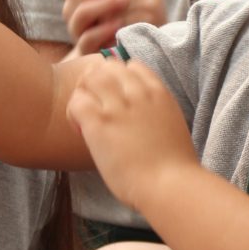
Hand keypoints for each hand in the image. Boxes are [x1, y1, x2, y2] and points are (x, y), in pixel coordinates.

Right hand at [50, 0, 166, 56]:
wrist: (142, 47)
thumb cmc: (138, 11)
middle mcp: (75, 12)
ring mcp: (79, 32)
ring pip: (80, 14)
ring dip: (103, 4)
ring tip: (124, 1)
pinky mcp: (89, 50)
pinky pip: (88, 38)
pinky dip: (104, 29)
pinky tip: (119, 24)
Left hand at [64, 58, 195, 209]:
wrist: (169, 184)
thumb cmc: (174, 167)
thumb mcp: (173, 126)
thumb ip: (157, 113)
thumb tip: (144, 118)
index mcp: (159, 93)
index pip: (132, 65)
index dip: (119, 79)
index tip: (116, 98)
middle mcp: (138, 93)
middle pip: (108, 67)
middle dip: (97, 82)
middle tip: (95, 106)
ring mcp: (118, 107)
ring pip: (90, 79)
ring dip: (84, 94)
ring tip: (86, 118)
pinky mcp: (100, 124)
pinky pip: (77, 102)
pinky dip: (73, 113)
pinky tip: (81, 130)